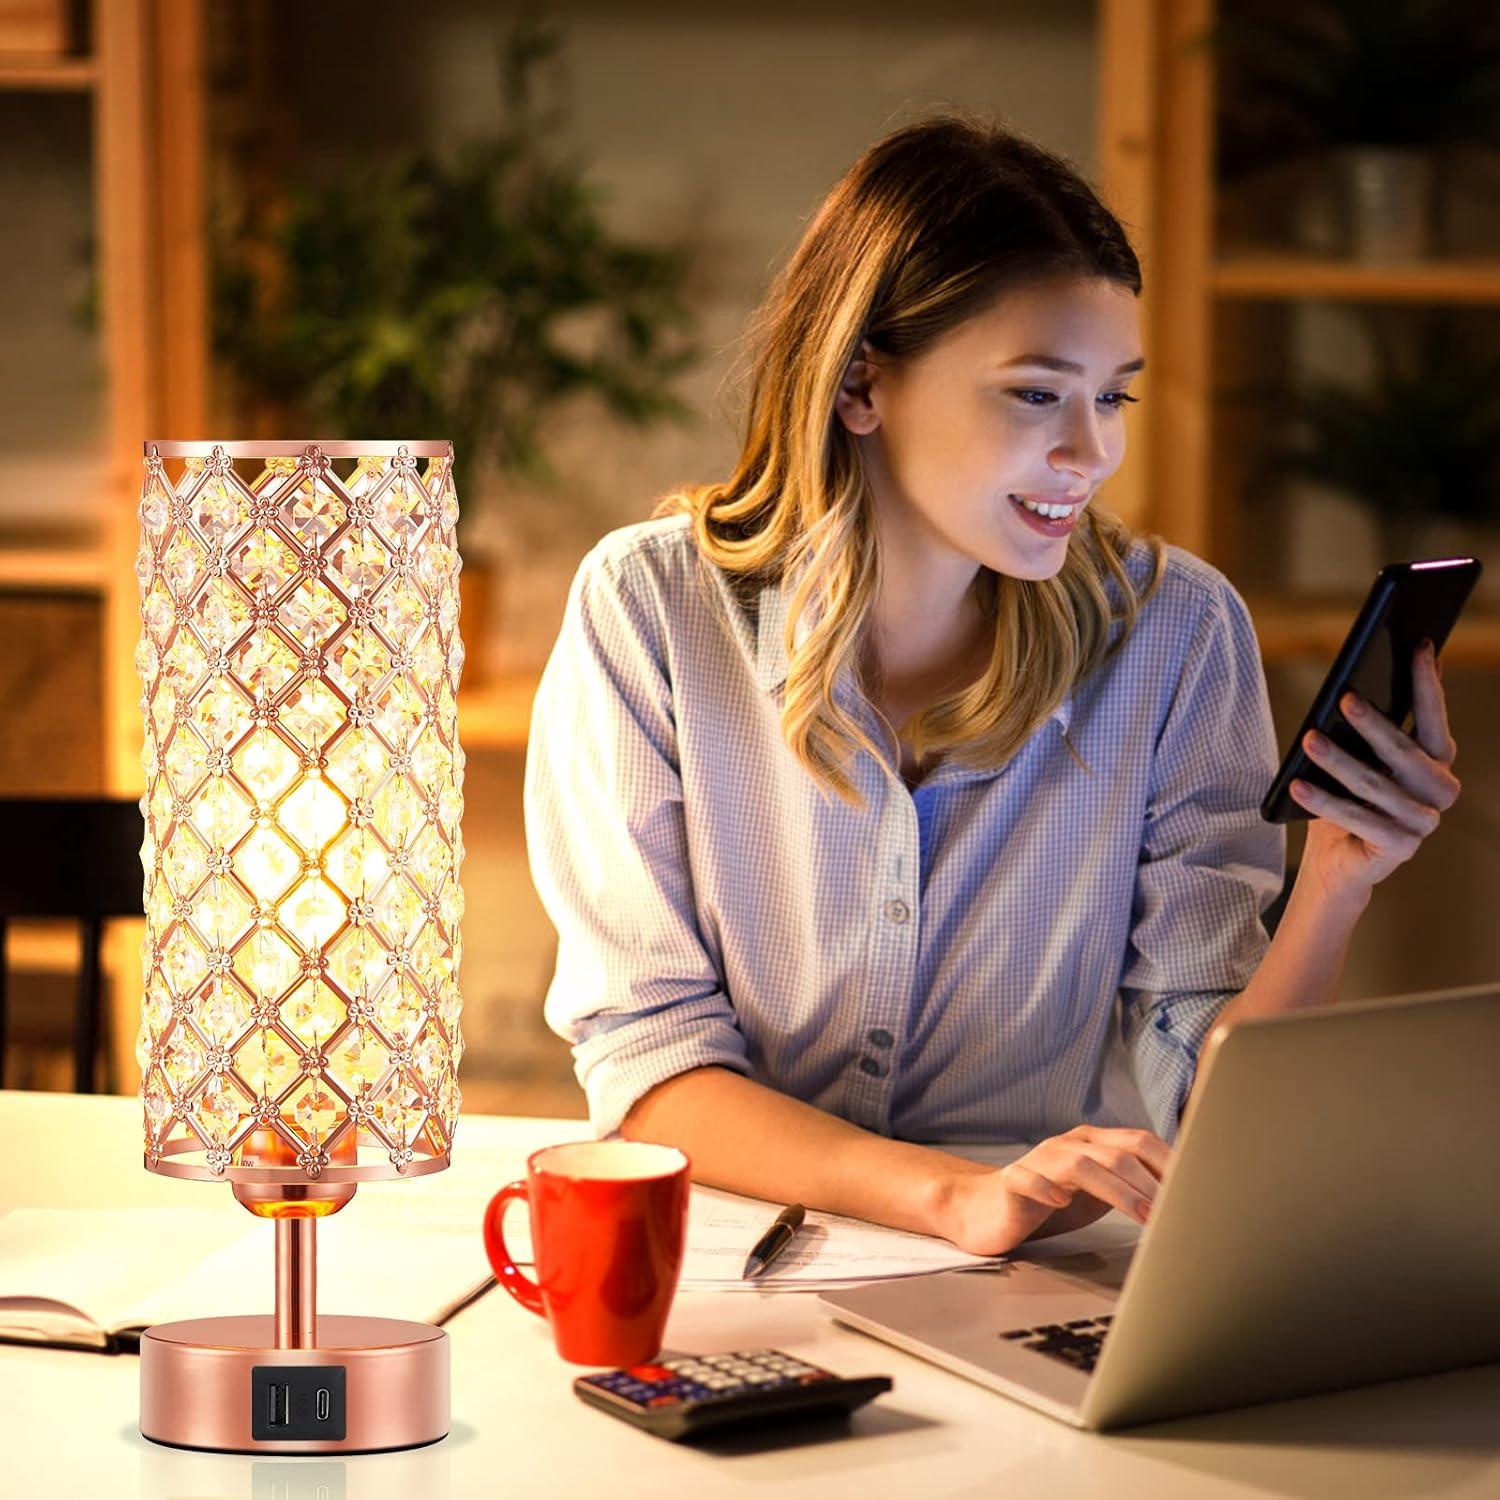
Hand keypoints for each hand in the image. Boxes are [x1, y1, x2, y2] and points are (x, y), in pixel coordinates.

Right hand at [940, 1126, 1171, 1256]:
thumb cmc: (1050, 1203)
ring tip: (1141, 1216)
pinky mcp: (1012, 1183)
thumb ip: (1131, 1188)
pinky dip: (1048, 1189)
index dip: (1171, 1164)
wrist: (987, 1209)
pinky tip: (1062, 1202)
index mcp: (1093, 1144)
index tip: (1198, 1191)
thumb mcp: (1097, 1193)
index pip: (1140, 1142)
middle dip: (1151, 1182)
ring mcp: (1039, 1161)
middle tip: (1175, 1211)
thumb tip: (1183, 1200)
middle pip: (1117, 1152)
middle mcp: (1068, 1145)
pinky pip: (1030, 1180)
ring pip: (1082, 1165)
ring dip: (1117, 1190)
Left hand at [1290, 640, 1460, 901]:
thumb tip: (1354, 685)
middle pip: (1405, 751)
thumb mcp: (1354, 760)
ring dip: (1338, 760)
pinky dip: (1326, 800)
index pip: (1434, 719)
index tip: (1419, 646)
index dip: (1428, 684)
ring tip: (1308, 739)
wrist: (1335, 863)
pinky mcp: (1401, 848)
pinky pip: (1360, 819)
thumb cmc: (1344, 802)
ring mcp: (1423, 822)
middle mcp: (1438, 792)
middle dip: (1373, 723)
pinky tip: (1298, 785)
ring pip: (1376, 784)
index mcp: (1434, 764)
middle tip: (1344, 698)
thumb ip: (1364, 730)